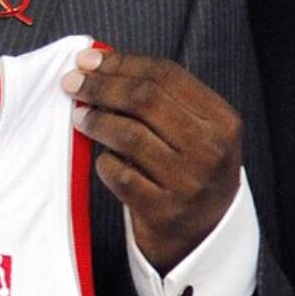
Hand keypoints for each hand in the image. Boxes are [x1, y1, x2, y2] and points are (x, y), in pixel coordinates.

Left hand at [61, 49, 240, 274]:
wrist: (203, 235)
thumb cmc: (189, 170)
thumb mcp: (194, 131)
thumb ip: (159, 98)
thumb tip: (99, 63)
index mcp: (222, 120)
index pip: (166, 75)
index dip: (121, 63)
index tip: (88, 60)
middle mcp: (210, 149)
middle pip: (145, 99)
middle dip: (101, 85)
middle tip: (72, 83)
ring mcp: (189, 182)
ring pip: (129, 135)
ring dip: (96, 120)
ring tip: (78, 115)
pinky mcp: (164, 211)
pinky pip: (120, 175)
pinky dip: (103, 162)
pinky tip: (101, 157)